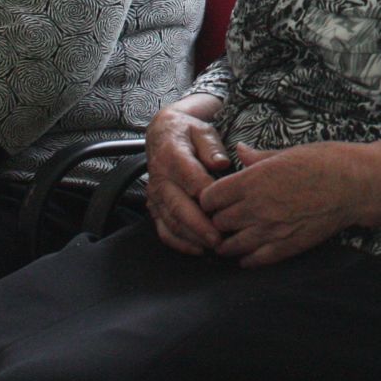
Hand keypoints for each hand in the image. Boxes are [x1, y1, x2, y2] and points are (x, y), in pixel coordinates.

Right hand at [144, 104, 229, 254]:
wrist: (163, 135)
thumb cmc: (188, 133)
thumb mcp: (202, 130)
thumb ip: (211, 146)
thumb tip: (221, 162)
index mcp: (171, 155)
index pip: (191, 178)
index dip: (208, 195)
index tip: (226, 207)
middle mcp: (159, 178)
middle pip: (179, 206)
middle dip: (200, 226)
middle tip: (220, 239)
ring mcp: (155, 196)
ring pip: (171, 222)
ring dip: (192, 238)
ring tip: (214, 247)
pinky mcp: (155, 208)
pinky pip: (163, 230)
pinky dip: (179, 243)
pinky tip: (198, 249)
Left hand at [199, 142, 380, 266]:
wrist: (356, 185)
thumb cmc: (326, 162)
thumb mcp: (288, 152)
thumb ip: (258, 158)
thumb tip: (240, 151)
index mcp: (254, 180)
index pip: (210, 197)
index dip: (210, 198)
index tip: (217, 197)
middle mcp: (257, 207)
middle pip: (217, 222)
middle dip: (218, 219)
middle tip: (225, 216)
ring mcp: (270, 230)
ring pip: (231, 245)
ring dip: (229, 241)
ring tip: (233, 236)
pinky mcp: (286, 247)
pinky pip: (253, 260)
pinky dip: (246, 258)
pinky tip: (248, 252)